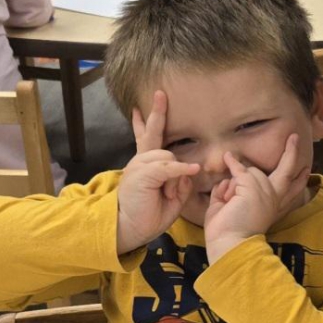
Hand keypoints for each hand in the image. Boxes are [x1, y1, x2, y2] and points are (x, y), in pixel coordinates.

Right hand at [116, 90, 199, 254]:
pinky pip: (169, 166)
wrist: (130, 228)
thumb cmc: (149, 215)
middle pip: (151, 133)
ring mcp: (140, 165)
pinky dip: (181, 169)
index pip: (146, 139)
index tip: (138, 109)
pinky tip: (192, 169)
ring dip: (175, 177)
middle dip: (157, 112)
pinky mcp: (144, 173)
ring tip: (167, 196)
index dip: (144, 123)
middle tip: (160, 94)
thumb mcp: (173, 197)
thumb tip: (189, 168)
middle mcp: (140, 161)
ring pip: (169, 156)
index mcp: (146, 165)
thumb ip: (180, 180)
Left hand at [203, 136, 310, 264]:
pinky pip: (238, 171)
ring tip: (229, 204)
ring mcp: (264, 192)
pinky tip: (228, 157)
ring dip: (233, 186)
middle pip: (287, 172)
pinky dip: (231, 164)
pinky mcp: (252, 187)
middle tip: (295, 138)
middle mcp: (272, 200)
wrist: (230, 244)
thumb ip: (231, 192)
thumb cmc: (227, 232)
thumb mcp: (229, 208)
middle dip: (292, 154)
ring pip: (250, 172)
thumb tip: (228, 180)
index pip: (288, 192)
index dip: (298, 182)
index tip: (306, 172)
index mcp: (271, 208)